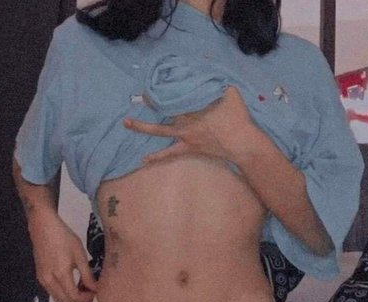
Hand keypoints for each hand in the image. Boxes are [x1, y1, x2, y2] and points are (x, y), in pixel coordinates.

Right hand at [28, 209, 97, 301]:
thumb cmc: (64, 238)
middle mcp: (49, 280)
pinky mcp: (40, 277)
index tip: (95, 295)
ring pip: (57, 299)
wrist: (43, 227)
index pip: (74, 297)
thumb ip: (87, 274)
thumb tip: (95, 289)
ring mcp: (42, 280)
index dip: (86, 299)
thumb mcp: (80, 255)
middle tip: (90, 296)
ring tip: (83, 292)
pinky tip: (73, 287)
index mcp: (61, 274)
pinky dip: (63, 294)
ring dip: (71, 300)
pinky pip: (52, 293)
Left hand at [123, 86, 256, 163]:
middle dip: (149, 101)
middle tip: (136, 96)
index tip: (152, 80)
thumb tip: (210, 75)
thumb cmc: (237, 118)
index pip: (172, 93)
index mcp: (193, 104)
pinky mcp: (189, 149)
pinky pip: (169, 154)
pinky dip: (156, 157)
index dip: (161, 86)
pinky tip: (143, 159)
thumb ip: (218, 82)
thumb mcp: (230, 92)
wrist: (241, 142)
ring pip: (159, 131)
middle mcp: (185, 119)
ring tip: (126, 123)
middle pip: (162, 108)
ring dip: (142, 127)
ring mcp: (185, 135)